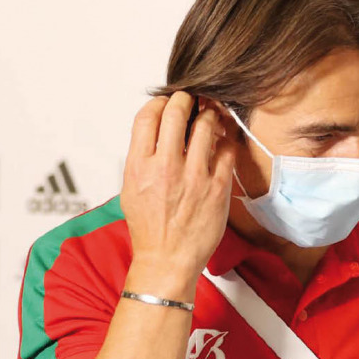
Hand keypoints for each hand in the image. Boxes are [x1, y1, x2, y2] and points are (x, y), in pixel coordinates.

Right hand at [120, 92, 236, 298]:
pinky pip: (227, 151)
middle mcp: (166, 168)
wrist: (167, 260)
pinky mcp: (218, 188)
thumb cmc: (149, 228)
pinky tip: (223, 140)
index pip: (147, 117)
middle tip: (192, 99)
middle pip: (177, 114)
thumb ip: (143, 157)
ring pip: (206, 127)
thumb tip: (157, 130)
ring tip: (211, 114)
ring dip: (210, 114)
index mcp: (139, 167)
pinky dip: (226, 140)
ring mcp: (194, 177)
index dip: (159, 102)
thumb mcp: (131, 188)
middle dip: (186, 99)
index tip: (167, 101)